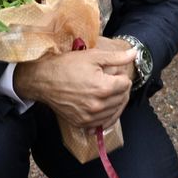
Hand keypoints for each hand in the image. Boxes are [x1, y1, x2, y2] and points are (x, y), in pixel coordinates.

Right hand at [13, 45, 135, 130]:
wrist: (43, 80)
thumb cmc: (66, 66)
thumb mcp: (93, 56)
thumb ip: (116, 57)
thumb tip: (135, 53)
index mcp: (103, 88)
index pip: (126, 84)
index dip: (121, 76)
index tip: (113, 72)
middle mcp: (98, 105)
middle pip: (122, 98)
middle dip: (119, 88)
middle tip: (109, 80)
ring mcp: (90, 116)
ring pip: (114, 111)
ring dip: (113, 101)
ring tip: (104, 91)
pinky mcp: (82, 123)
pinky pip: (102, 123)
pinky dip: (105, 115)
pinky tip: (101, 106)